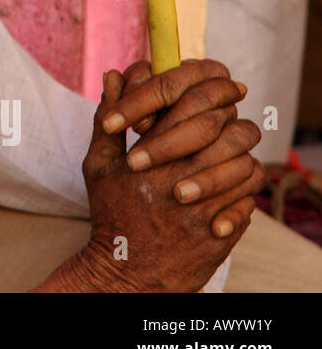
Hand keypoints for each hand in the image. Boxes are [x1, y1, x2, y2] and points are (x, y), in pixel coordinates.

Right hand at [75, 64, 264, 291]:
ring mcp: (203, 208)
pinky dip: (243, 188)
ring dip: (238, 154)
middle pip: (228, 132)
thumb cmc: (111, 214)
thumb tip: (113, 75)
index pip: (191, 107)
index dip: (210, 90)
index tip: (216, 88)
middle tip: (224, 118)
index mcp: (147, 160)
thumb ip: (107, 120)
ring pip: (245, 164)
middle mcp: (178, 180)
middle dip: (230, 120)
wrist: (125, 272)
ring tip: (225, 154)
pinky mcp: (221, 231)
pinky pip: (249, 199)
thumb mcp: (98, 166)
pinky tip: (227, 186)